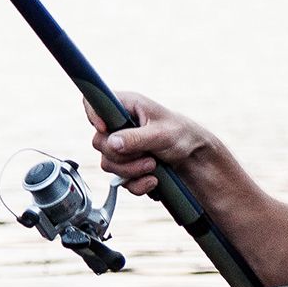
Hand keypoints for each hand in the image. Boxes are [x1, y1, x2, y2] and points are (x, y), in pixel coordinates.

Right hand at [84, 92, 210, 196]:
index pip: (92, 102)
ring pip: (108, 164)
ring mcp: (121, 148)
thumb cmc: (182, 136)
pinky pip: (119, 180)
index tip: (105, 129)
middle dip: (122, 155)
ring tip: (154, 166)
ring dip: (132, 170)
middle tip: (147, 156)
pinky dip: (137, 184)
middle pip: (98, 142)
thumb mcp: (161, 134)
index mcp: (126, 106)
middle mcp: (119, 126)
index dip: (93, 116)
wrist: (195, 161)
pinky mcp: (126, 167)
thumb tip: (112, 143)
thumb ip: (136, 138)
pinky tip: (153, 180)